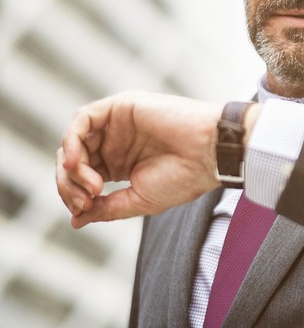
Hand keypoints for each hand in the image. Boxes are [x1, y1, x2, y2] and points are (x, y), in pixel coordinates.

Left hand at [56, 92, 238, 225]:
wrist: (209, 154)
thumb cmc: (184, 177)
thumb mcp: (139, 200)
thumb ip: (106, 208)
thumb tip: (76, 220)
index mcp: (119, 165)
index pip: (81, 178)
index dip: (74, 195)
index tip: (84, 210)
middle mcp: (114, 144)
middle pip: (72, 161)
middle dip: (69, 184)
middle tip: (86, 200)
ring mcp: (116, 125)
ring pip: (73, 142)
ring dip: (71, 166)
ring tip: (90, 185)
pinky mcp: (119, 107)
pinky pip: (82, 120)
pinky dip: (72, 140)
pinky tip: (76, 161)